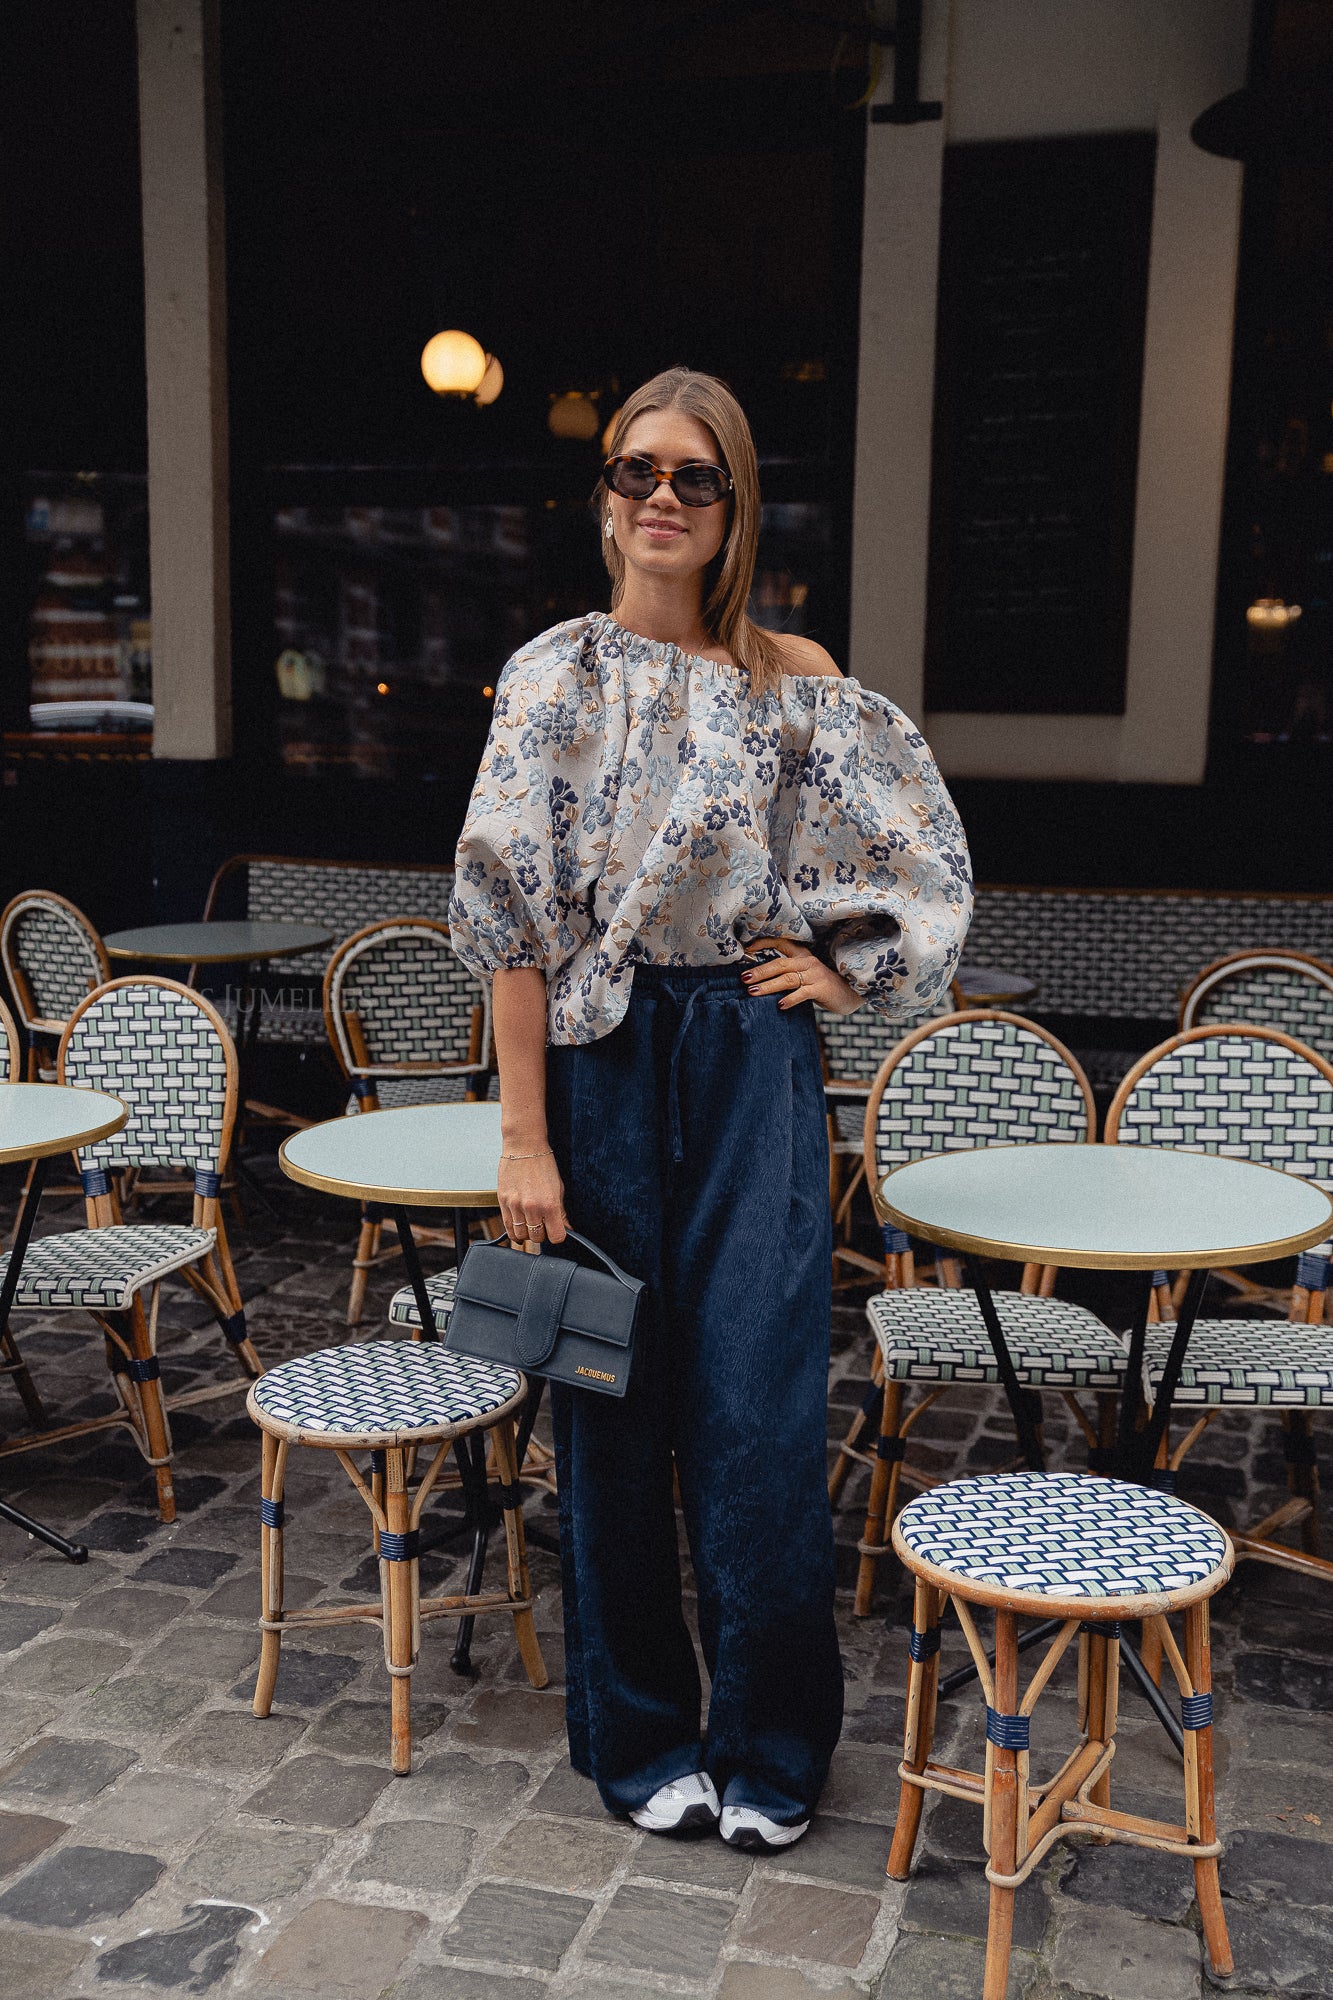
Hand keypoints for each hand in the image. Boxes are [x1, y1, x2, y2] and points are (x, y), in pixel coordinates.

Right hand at [498, 1146, 567, 1252]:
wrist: (524, 1146)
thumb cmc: (544, 1164)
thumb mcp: (559, 1188)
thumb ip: (562, 1211)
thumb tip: (567, 1228)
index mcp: (550, 1204)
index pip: (556, 1236)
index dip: (558, 1235)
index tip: (557, 1230)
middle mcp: (532, 1207)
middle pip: (537, 1238)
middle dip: (542, 1234)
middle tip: (543, 1225)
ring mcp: (515, 1205)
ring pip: (521, 1236)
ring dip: (527, 1234)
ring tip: (530, 1224)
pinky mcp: (503, 1202)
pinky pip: (507, 1227)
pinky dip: (514, 1230)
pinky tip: (519, 1225)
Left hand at [741, 937, 860, 1014]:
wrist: (851, 994)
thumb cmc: (823, 986)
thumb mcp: (805, 976)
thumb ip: (788, 975)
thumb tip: (759, 981)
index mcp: (802, 956)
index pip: (781, 944)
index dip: (763, 944)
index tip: (746, 950)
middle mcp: (808, 962)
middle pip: (779, 964)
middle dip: (760, 971)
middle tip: (744, 978)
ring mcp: (815, 975)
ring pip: (787, 978)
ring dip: (768, 985)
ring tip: (752, 992)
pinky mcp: (821, 988)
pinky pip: (802, 993)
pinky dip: (790, 999)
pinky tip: (780, 1006)